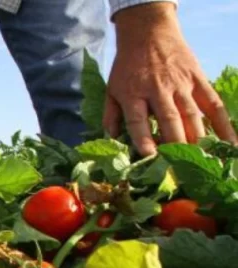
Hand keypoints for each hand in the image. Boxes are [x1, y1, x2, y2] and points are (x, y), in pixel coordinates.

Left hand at [104, 3, 236, 154]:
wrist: (148, 33)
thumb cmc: (128, 67)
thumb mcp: (111, 89)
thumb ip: (111, 117)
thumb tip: (113, 142)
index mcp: (133, 93)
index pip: (137, 121)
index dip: (143, 140)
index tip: (150, 157)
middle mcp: (158, 90)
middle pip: (169, 120)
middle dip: (175, 144)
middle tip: (179, 166)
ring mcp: (181, 85)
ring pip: (192, 116)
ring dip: (197, 139)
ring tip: (200, 160)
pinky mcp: (198, 80)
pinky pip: (213, 105)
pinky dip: (223, 125)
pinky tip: (229, 143)